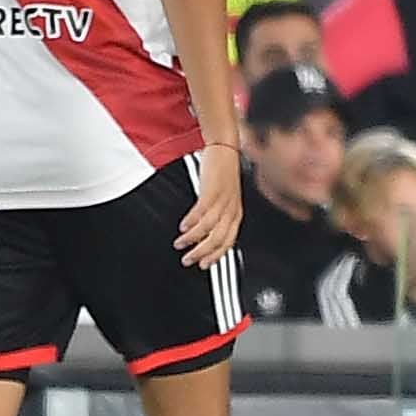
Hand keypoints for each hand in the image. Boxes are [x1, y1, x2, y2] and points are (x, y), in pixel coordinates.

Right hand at [176, 144, 241, 268]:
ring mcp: (223, 201)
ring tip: (179, 244)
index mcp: (236, 214)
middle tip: (187, 260)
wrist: (225, 149)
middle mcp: (231, 209)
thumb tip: (203, 234)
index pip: (228, 242)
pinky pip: (202, 212)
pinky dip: (191, 222)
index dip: (216, 256)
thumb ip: (217, 216)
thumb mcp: (225, 199)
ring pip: (209, 228)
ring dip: (192, 239)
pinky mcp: (212, 191)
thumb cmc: (223, 174)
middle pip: (218, 240)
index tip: (203, 265)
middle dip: (201, 253)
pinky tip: (182, 227)